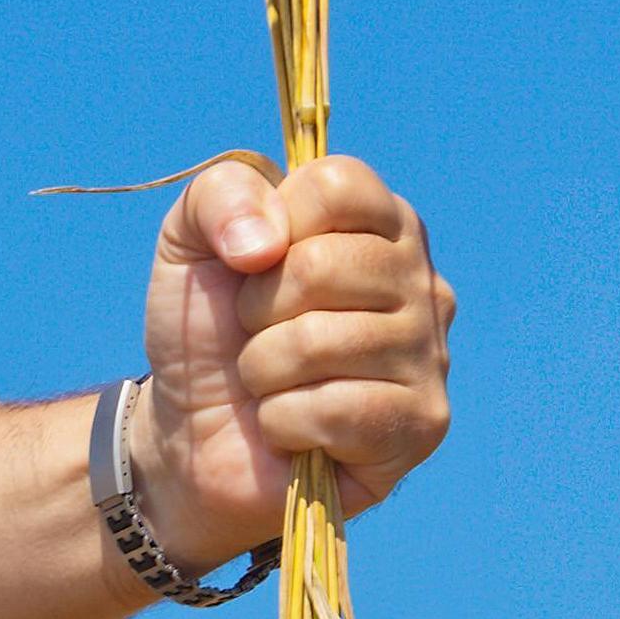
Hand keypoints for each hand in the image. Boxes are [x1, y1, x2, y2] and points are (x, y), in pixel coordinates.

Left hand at [134, 153, 457, 564]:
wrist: (193, 432)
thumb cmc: (208, 329)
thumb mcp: (189, 242)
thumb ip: (219, 196)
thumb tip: (264, 242)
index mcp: (380, 222)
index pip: (338, 185)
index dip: (271, 225)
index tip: (252, 261)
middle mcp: (420, 280)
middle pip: (321, 265)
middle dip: (256, 308)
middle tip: (257, 332)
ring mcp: (430, 352)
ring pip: (318, 342)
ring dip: (262, 368)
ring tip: (270, 380)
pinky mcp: (423, 422)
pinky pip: (332, 410)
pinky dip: (282, 421)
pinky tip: (292, 427)